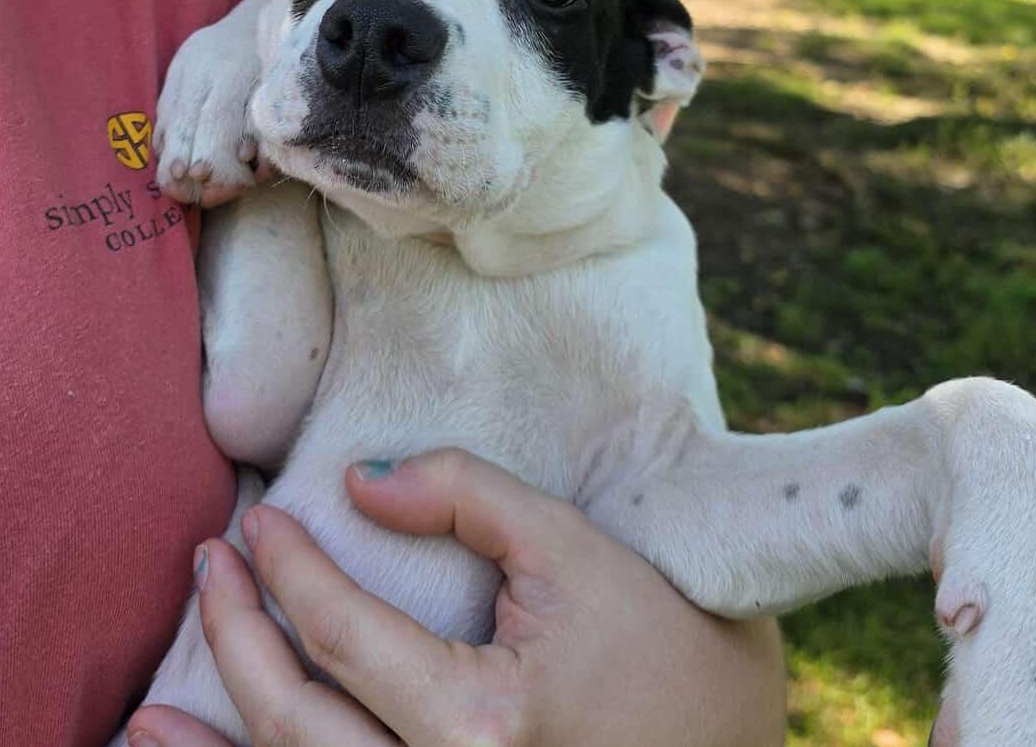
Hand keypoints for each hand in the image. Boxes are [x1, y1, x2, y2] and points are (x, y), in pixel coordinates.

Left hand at [128, 450, 785, 746]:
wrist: (725, 737)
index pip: (345, 635)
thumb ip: (467, 494)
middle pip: (298, 721)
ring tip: (146, 710)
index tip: (260, 520)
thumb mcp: (571, 544)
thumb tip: (361, 479)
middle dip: (238, 638)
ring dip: (216, 743)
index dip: (291, 570)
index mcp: (482, 722)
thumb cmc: (661, 636)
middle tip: (210, 567)